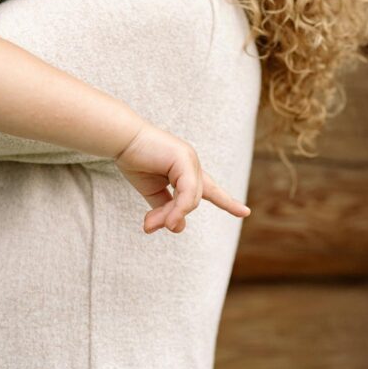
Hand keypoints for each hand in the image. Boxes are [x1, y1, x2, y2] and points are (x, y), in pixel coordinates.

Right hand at [115, 124, 250, 233]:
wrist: (122, 141)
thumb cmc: (135, 160)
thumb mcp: (152, 190)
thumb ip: (166, 208)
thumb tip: (178, 228)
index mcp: (187, 170)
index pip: (210, 189)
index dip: (227, 202)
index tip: (245, 212)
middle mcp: (193, 164)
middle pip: (193, 200)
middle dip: (173, 216)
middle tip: (149, 226)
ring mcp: (191, 159)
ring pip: (192, 198)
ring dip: (171, 214)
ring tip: (150, 224)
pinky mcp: (184, 158)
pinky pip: (188, 191)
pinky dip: (178, 208)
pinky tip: (169, 218)